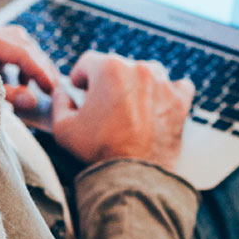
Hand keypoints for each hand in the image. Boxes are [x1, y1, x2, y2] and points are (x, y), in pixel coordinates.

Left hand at [0, 18, 59, 111]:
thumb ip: (1, 94)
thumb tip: (33, 99)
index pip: (21, 51)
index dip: (41, 70)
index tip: (55, 89)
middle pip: (22, 41)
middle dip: (40, 65)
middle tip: (54, 89)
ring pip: (15, 41)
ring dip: (28, 63)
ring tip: (36, 88)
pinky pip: (3, 47)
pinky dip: (14, 63)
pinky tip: (15, 83)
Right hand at [52, 52, 194, 169]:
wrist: (135, 176)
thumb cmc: (99, 152)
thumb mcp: (63, 128)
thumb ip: (58, 103)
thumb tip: (62, 93)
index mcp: (109, 68)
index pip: (88, 62)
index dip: (81, 78)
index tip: (81, 90)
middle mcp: (138, 69)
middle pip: (118, 68)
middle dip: (109, 84)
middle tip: (104, 108)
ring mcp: (163, 83)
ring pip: (147, 75)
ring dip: (137, 87)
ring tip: (130, 111)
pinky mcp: (181, 100)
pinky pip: (177, 87)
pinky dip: (167, 95)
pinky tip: (157, 109)